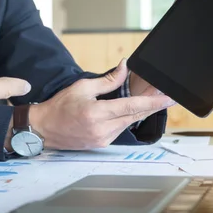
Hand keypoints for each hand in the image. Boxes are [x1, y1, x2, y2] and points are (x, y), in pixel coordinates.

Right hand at [26, 59, 174, 150]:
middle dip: (152, 105)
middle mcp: (102, 129)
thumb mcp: (82, 87)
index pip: (131, 106)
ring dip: (139, 112)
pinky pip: (120, 129)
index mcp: (96, 113)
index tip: (169, 98)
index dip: (153, 102)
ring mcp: (102, 139)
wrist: (44, 129)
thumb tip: (125, 68)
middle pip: (135, 116)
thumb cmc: (59, 107)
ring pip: (129, 123)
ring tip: (149, 100)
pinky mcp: (102, 144)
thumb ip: (108, 80)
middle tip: (166, 97)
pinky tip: (130, 111)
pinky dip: (127, 119)